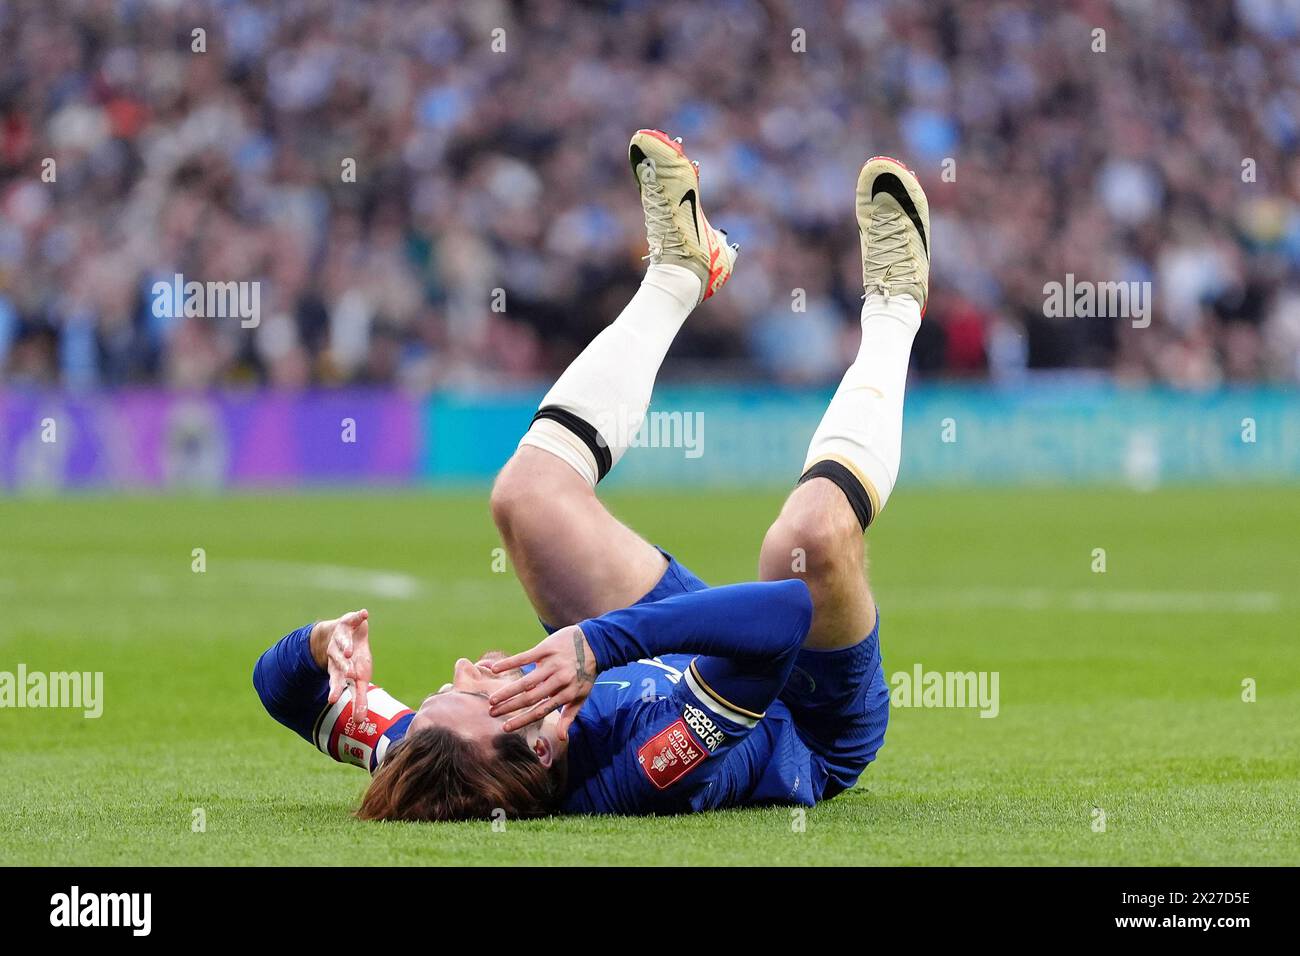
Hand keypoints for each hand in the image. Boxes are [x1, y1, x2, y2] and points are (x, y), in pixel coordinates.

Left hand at [313, 609, 373, 723]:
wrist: (340, 632)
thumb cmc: (352, 660)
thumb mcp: (357, 678)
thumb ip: (360, 698)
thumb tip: (361, 723)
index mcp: (339, 669)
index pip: (338, 681)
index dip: (336, 689)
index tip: (332, 700)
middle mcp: (337, 654)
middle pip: (337, 662)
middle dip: (341, 667)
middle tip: (346, 674)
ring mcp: (341, 638)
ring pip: (341, 642)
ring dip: (346, 646)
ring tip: (350, 651)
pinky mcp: (347, 622)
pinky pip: (353, 618)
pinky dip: (358, 616)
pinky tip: (364, 614)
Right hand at [487, 625, 595, 739]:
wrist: (594, 642)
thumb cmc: (585, 673)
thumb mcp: (581, 696)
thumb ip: (568, 716)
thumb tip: (561, 738)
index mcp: (567, 694)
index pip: (540, 711)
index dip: (522, 720)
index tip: (506, 727)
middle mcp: (559, 680)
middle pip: (530, 697)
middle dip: (510, 707)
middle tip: (492, 713)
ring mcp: (552, 664)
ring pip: (526, 681)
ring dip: (507, 691)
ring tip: (492, 699)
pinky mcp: (546, 649)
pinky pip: (524, 657)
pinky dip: (509, 663)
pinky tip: (495, 669)